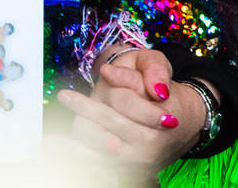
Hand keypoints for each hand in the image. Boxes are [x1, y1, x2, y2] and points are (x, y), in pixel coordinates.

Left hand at [57, 47, 202, 183]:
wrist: (186, 123)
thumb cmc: (167, 95)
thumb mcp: (157, 69)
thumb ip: (139, 72)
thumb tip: (108, 74)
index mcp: (158, 117)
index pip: (128, 102)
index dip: (115, 87)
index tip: (99, 76)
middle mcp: (148, 142)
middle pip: (111, 123)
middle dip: (87, 109)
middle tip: (66, 96)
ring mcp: (138, 159)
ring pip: (102, 151)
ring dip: (75, 147)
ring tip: (51, 140)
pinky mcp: (129, 169)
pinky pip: (101, 167)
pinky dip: (81, 161)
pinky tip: (60, 155)